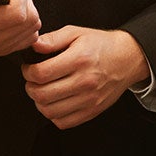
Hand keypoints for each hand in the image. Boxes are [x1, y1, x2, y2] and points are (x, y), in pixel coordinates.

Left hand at [23, 26, 149, 129]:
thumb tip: (34, 46)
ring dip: (39, 102)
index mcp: (79, 59)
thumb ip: (53, 38)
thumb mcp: (77, 33)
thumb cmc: (101, 45)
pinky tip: (55, 102)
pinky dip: (53, 115)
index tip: (29, 69)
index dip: (28, 72)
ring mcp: (89, 99)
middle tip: (33, 81)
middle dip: (30, 87)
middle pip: (43, 94)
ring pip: (49, 111)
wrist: (127, 59)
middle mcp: (85, 81)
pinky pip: (63, 122)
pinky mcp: (92, 112)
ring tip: (43, 91)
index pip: (42, 73)